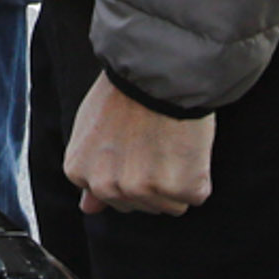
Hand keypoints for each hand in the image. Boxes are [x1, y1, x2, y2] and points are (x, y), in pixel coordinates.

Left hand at [65, 74, 214, 215]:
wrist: (160, 70)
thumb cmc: (127, 91)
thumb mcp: (91, 126)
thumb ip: (89, 169)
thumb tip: (88, 208)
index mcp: (80, 172)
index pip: (109, 197)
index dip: (129, 169)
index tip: (136, 146)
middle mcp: (108, 187)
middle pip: (138, 205)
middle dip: (150, 179)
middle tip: (154, 141)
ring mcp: (144, 190)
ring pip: (169, 205)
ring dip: (175, 179)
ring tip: (170, 142)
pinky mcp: (180, 189)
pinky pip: (195, 195)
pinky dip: (198, 174)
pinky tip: (188, 146)